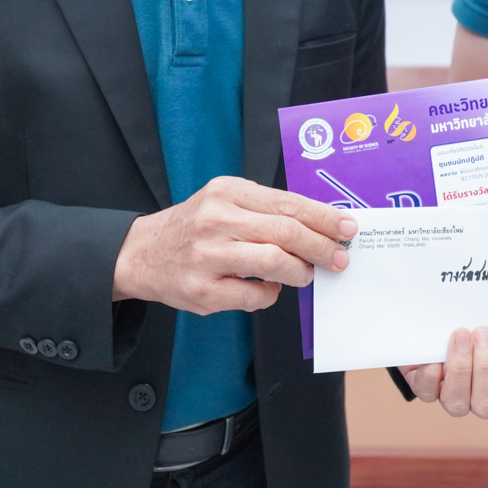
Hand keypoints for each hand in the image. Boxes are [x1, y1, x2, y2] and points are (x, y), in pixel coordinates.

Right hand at [113, 176, 354, 313]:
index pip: (287, 203)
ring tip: (305, 274)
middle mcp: (216, 220)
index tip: (347, 227)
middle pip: (286, 232)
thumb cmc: (193, 227)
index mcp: (227, 192)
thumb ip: (265, 210)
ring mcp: (208, 256)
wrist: (140, 253)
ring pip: (274, 263)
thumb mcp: (224, 201)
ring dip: (299, 271)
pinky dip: (270, 295)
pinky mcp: (202, 290)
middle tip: (339, 258)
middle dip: (321, 246)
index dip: (323, 217)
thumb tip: (319, 226)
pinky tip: (269, 289)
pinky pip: (254, 296)